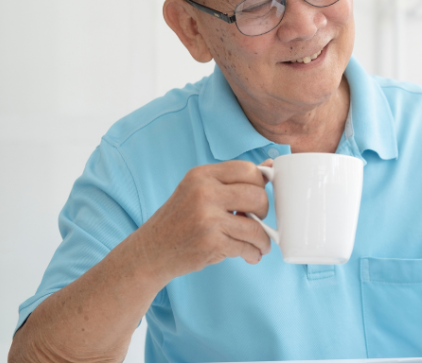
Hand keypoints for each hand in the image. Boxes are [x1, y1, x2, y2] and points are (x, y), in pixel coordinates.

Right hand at [134, 159, 272, 281]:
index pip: (248, 170)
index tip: (256, 197)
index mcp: (202, 175)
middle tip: (258, 220)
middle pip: (257, 196)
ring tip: (261, 245)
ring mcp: (207, 218)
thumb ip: (232, 181)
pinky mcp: (210, 242)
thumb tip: (270, 165)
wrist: (151, 251)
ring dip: (263, 239)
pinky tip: (250, 255)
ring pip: (255, 226)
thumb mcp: (199, 191)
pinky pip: (245, 246)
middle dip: (264, 211)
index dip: (259, 185)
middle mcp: (203, 192)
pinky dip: (253, 253)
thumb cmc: (180, 220)